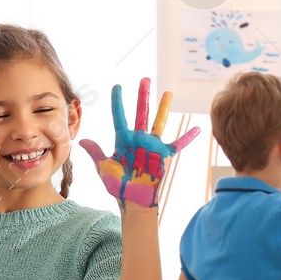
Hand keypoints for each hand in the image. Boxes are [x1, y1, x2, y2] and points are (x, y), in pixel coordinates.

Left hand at [78, 78, 200, 207]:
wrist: (133, 200)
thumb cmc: (117, 186)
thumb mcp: (103, 168)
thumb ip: (96, 153)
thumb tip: (82, 140)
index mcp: (123, 140)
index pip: (119, 116)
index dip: (118, 101)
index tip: (117, 86)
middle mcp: (138, 139)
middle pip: (140, 113)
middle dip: (142, 96)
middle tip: (144, 79)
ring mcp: (152, 146)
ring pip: (159, 122)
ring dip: (163, 107)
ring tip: (167, 92)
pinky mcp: (163, 155)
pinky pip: (178, 144)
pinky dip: (188, 138)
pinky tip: (198, 128)